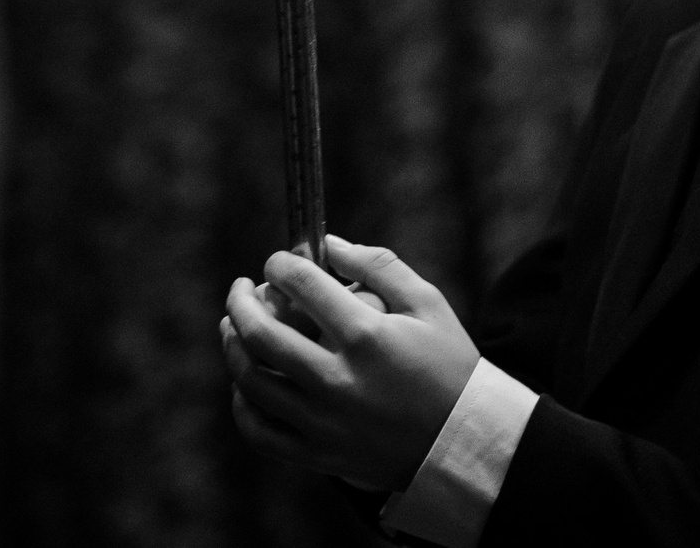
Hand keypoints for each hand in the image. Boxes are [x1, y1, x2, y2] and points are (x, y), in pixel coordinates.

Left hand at [220, 236, 481, 491]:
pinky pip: (260, 432)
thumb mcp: (427, 304)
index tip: (280, 262)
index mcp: (367, 337)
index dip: (281, 264)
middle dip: (241, 300)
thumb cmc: (450, 366)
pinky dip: (242, 404)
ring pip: (251, 381)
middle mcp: (338, 381)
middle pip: (261, 333)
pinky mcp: (319, 456)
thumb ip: (378, 265)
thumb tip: (330, 244)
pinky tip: (245, 382)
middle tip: (242, 287)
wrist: (466, 444)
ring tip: (234, 326)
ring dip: (233, 345)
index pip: (302, 285)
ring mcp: (324, 423)